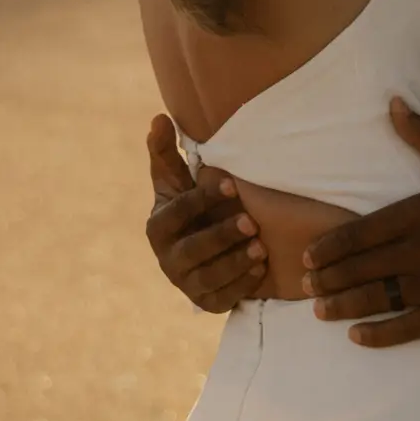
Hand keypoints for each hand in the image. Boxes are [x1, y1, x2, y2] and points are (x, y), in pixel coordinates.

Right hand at [144, 115, 266, 312]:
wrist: (202, 249)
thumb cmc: (191, 207)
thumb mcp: (178, 181)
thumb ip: (167, 152)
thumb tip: (159, 117)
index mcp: (158, 228)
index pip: (176, 213)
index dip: (203, 199)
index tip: (233, 184)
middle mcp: (167, 260)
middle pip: (193, 251)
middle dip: (222, 236)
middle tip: (252, 223)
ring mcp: (186, 284)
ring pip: (209, 277)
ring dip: (236, 263)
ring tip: (261, 248)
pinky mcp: (207, 303)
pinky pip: (224, 298)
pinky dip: (242, 285)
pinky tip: (261, 270)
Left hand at [300, 99, 419, 346]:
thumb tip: (393, 103)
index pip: (362, 231)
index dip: (331, 246)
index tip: (308, 256)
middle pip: (363, 267)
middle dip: (330, 278)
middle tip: (305, 285)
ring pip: (379, 299)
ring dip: (344, 305)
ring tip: (320, 310)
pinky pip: (407, 328)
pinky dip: (379, 335)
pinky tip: (357, 336)